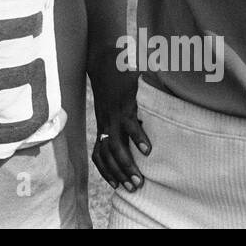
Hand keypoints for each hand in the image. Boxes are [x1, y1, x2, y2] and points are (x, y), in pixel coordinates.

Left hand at [89, 62, 151, 192]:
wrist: (105, 57)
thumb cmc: (113, 81)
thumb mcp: (115, 103)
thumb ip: (124, 116)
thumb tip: (139, 129)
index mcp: (104, 123)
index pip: (98, 153)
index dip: (105, 170)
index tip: (116, 185)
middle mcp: (107, 122)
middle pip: (108, 154)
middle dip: (119, 174)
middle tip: (133, 188)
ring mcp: (115, 114)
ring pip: (117, 146)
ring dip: (127, 165)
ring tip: (139, 180)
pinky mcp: (125, 104)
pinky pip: (130, 125)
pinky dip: (138, 138)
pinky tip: (147, 151)